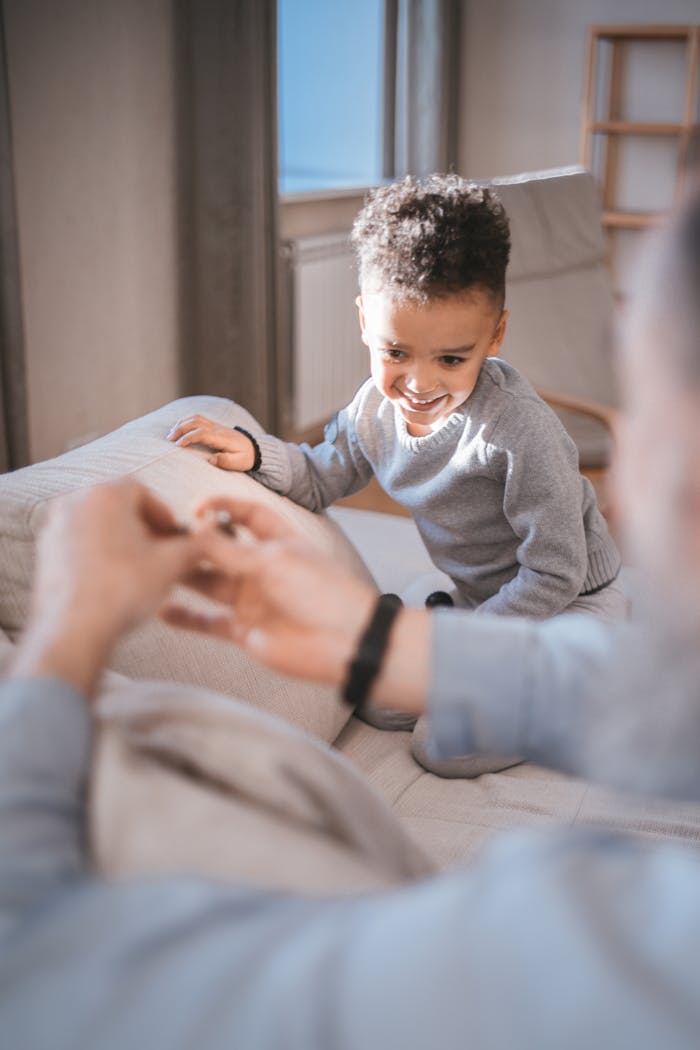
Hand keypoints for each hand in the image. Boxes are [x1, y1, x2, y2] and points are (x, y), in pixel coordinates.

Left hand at [11, 480, 213, 696]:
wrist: (75, 629)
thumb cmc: (121, 591)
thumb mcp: (171, 565)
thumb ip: (194, 547)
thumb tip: (208, 543)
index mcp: (106, 495)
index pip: (142, 491)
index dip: (163, 513)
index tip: (174, 534)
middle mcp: (75, 502)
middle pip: (117, 505)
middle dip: (141, 526)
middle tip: (159, 550)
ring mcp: (55, 527)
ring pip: (97, 524)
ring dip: (119, 539)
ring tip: (137, 567)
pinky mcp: (44, 552)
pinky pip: (78, 543)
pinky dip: (97, 553)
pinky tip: (112, 578)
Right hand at [162, 497, 376, 683]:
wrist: (346, 642)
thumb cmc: (321, 592)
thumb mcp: (272, 561)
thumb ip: (230, 549)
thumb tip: (195, 529)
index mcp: (277, 542)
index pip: (247, 515)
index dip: (223, 507)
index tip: (195, 508)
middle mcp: (261, 569)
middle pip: (220, 550)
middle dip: (193, 543)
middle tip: (161, 537)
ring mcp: (252, 600)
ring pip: (209, 583)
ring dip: (185, 575)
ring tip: (155, 567)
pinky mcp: (245, 631)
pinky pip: (209, 622)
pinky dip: (187, 618)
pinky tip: (161, 610)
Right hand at [167, 415, 255, 470]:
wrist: (254, 448)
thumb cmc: (245, 457)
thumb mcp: (239, 463)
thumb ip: (226, 461)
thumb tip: (211, 459)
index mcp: (221, 438)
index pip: (201, 433)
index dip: (187, 438)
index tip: (177, 446)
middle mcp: (217, 428)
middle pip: (195, 422)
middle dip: (180, 429)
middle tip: (169, 440)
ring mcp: (216, 425)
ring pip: (195, 417)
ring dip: (181, 423)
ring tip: (171, 434)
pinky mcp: (214, 425)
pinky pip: (198, 418)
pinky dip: (186, 421)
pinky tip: (179, 428)